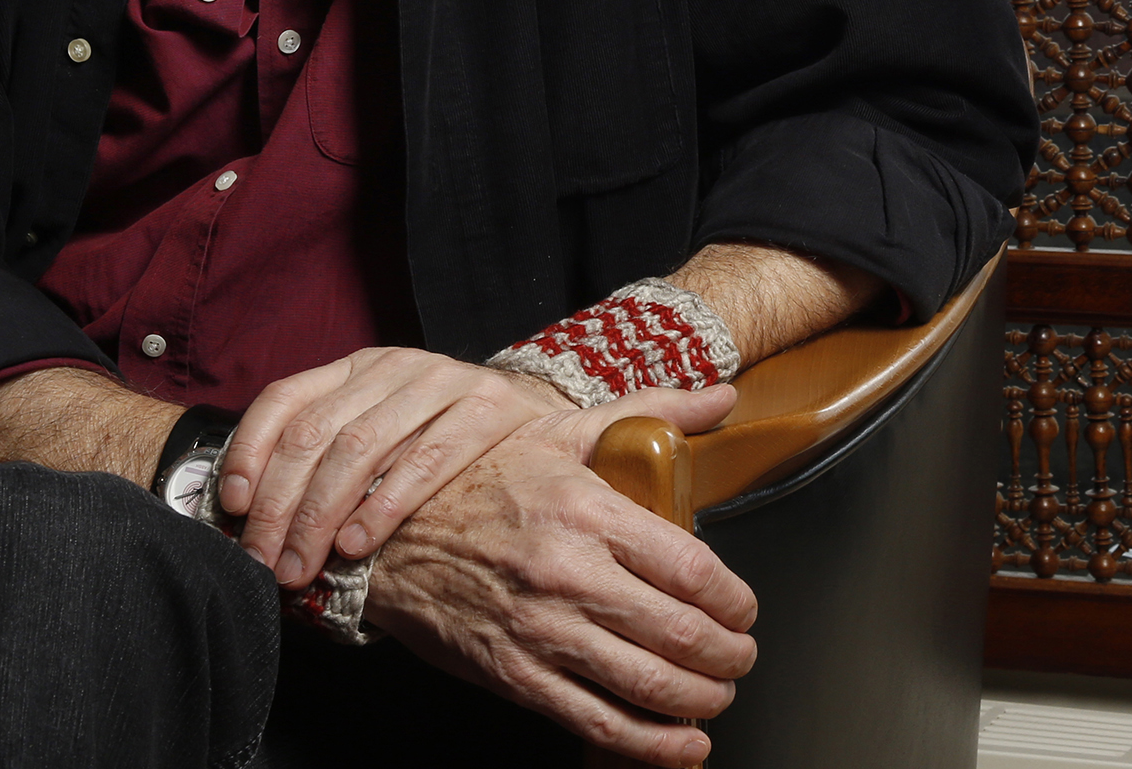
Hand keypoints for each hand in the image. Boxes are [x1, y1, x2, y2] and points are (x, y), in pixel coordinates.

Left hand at [222, 346, 570, 587]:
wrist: (535, 416)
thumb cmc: (439, 438)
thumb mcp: (377, 430)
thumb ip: (324, 455)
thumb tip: (250, 517)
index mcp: (355, 366)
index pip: (284, 399)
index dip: (250, 452)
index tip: (234, 509)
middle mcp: (392, 365)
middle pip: (316, 433)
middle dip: (281, 507)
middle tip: (266, 564)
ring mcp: (441, 380)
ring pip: (361, 446)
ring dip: (322, 515)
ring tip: (304, 565)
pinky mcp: (486, 406)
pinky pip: (425, 459)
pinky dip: (384, 505)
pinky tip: (358, 542)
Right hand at [365, 384, 753, 767]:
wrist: (387, 535)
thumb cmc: (480, 480)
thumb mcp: (562, 433)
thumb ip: (650, 413)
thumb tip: (720, 396)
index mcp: (588, 511)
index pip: (691, 567)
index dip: (735, 600)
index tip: (744, 609)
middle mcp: (570, 573)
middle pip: (680, 632)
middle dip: (729, 655)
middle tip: (740, 656)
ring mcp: (541, 630)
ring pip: (647, 683)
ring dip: (700, 700)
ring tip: (717, 695)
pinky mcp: (515, 675)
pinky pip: (596, 721)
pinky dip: (649, 744)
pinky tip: (680, 745)